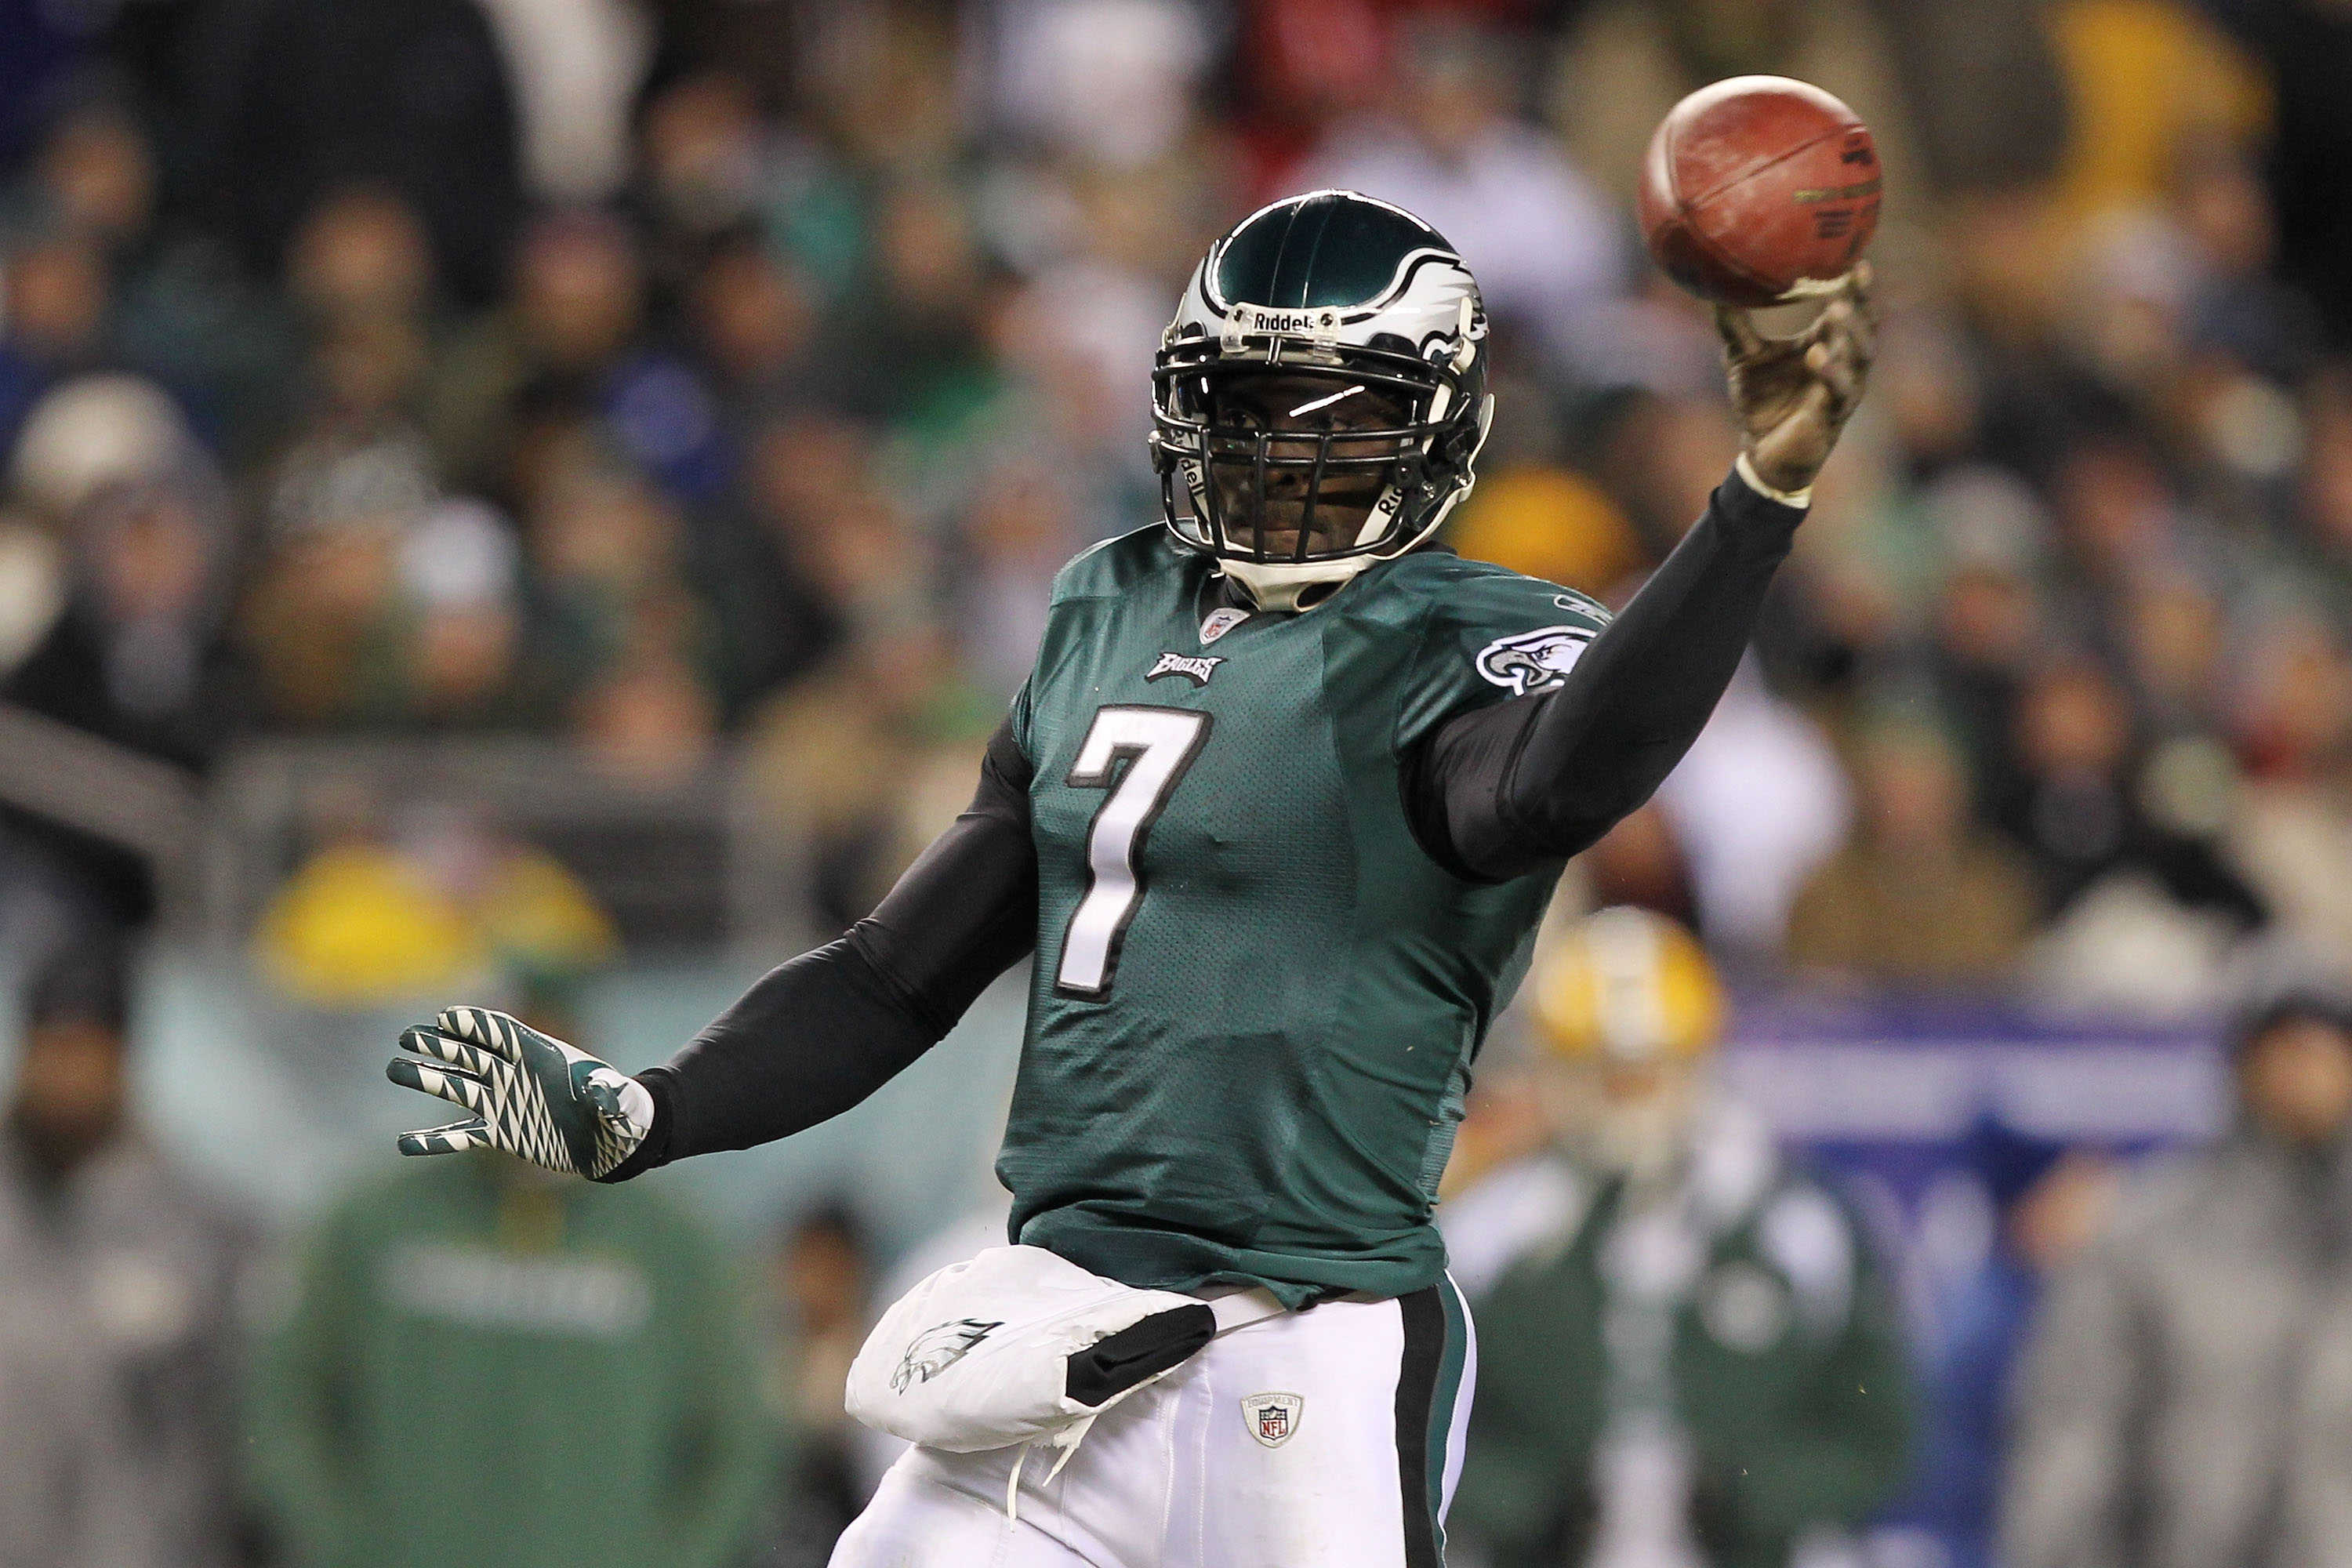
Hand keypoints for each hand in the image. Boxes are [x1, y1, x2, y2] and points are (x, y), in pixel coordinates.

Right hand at [388, 1007, 651, 1178]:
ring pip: (459, 1087)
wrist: (613, 1139)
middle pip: (471, 1054)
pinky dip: (435, 1141)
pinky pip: (463, 1136)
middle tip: (406, 1037)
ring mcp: (506, 1101)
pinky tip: (405, 1144)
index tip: (445, 1017)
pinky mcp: (503, 1132)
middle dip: (440, 1045)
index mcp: (542, 1055)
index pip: (502, 1033)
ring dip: (428, 1079)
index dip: (476, 1023)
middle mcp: (517, 1074)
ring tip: (395, 1069)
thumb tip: (600, 1091)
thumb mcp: (618, 1101)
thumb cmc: (621, 1111)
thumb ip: (607, 1094)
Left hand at [1717, 264, 1875, 495]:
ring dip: (1850, 331)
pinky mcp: (1834, 415)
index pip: (1848, 308)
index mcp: (1827, 344)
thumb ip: (1734, 325)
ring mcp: (1843, 389)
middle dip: (1863, 299)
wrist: (1762, 455)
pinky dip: (1830, 372)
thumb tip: (1712, 287)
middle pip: (1864, 325)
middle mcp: (1843, 363)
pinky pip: (1837, 390)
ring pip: (1859, 355)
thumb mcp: (1743, 358)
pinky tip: (1817, 354)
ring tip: (1838, 308)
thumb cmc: (1760, 403)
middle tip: (1857, 271)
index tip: (1852, 253)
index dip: (1853, 284)